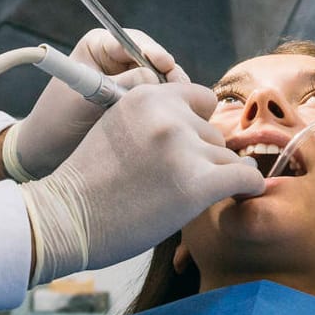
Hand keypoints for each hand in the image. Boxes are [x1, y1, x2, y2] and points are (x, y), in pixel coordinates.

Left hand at [0, 27, 187, 181]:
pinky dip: (168, 106)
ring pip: (160, 79)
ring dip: (171, 91)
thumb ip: (119, 85)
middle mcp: (117, 59)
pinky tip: (177, 116)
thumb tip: (153, 76)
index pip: (132, 41)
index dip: (151, 51)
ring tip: (183, 104)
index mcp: (99, 45)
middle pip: (153, 58)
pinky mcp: (136, 103)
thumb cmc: (56, 120)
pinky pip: (158, 100)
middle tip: (181, 89)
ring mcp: (129, 81)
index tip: (164, 63)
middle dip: (168, 73)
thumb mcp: (85, 99)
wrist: (45, 152)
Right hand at [19, 83, 264, 284]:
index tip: (189, 147)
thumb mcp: (118, 127)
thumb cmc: (91, 182)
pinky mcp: (197, 183)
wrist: (67, 218)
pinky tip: (242, 195)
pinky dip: (247, 187)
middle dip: (202, 156)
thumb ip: (156, 119)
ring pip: (227, 158)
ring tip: (181, 197)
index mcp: (148, 96)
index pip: (201, 98)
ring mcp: (184, 148)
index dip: (198, 124)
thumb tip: (203, 122)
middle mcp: (169, 116)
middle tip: (174, 182)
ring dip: (214, 177)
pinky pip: (245, 178)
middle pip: (213, 133)